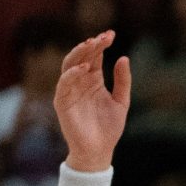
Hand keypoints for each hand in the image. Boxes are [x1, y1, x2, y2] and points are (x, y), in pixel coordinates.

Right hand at [54, 33, 131, 171]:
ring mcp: (69, 90)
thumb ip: (122, 81)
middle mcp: (80, 81)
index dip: (101, 44)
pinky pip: (64, 84)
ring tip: (92, 45)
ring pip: (70, 65)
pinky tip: (84, 67)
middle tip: (103, 37)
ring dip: (80, 54)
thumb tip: (124, 57)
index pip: (95, 56)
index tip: (111, 34)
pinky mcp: (62, 102)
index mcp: (93, 79)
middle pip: (82, 57)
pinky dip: (72, 74)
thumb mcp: (122, 102)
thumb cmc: (109, 128)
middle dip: (91, 45)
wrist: (99, 151)